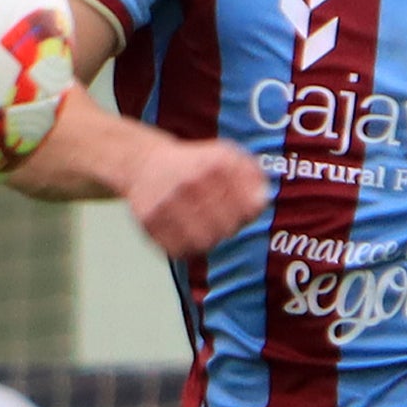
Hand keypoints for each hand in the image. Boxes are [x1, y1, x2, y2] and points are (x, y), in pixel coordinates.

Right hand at [125, 133, 269, 259]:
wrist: (145, 164)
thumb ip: (253, 176)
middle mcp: (190, 182)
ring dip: (209, 239)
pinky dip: (187, 247)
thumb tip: (261, 201)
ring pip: (204, 242)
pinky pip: (179, 250)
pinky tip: (186, 233)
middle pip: (228, 228)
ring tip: (203, 226)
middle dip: (229, 226)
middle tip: (220, 219)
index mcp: (216, 164)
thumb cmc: (195, 165)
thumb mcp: (228, 156)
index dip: (249, 214)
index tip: (241, 209)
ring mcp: (168, 202)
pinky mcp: (150, 221)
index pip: (249, 207)